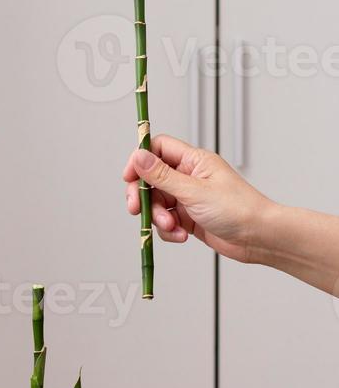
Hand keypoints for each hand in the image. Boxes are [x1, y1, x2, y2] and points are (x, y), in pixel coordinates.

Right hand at [123, 135, 273, 263]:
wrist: (260, 238)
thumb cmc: (238, 209)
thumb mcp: (194, 191)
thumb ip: (162, 175)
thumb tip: (139, 156)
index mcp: (194, 161)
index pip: (158, 148)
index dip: (140, 160)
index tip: (129, 177)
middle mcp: (189, 176)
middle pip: (152, 179)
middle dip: (143, 195)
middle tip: (136, 209)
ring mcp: (189, 198)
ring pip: (158, 203)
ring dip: (159, 217)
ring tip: (173, 226)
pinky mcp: (190, 218)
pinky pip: (167, 221)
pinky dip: (169, 230)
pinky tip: (182, 235)